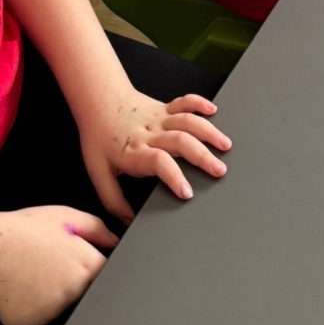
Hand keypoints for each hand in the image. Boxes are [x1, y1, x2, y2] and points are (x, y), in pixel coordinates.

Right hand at [0, 206, 117, 324]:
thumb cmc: (25, 232)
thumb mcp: (66, 216)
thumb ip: (97, 229)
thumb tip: (114, 241)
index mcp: (87, 266)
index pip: (102, 273)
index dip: (88, 265)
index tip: (73, 259)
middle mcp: (75, 293)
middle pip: (80, 291)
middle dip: (69, 279)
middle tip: (46, 263)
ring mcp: (54, 312)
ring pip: (57, 304)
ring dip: (49, 293)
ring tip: (30, 272)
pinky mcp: (32, 323)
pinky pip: (36, 315)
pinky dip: (30, 304)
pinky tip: (19, 287)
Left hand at [79, 91, 230, 220]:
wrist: (97, 100)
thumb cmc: (97, 137)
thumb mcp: (97, 173)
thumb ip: (113, 201)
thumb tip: (129, 224)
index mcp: (133, 152)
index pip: (158, 162)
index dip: (174, 176)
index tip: (187, 193)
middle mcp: (149, 134)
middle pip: (180, 141)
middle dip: (203, 156)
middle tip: (219, 171)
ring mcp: (158, 118)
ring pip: (187, 121)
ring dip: (208, 132)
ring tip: (226, 146)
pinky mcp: (164, 107)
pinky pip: (184, 102)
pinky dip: (199, 103)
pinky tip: (213, 110)